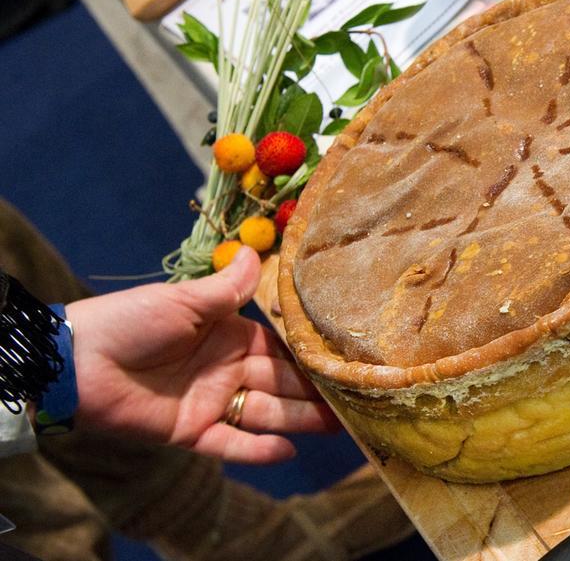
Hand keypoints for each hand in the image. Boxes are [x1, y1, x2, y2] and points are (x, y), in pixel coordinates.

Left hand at [66, 246, 338, 463]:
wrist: (77, 361)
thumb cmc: (130, 320)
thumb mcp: (183, 301)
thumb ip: (226, 289)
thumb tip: (256, 252)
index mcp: (229, 335)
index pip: (280, 348)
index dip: (310, 355)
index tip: (344, 359)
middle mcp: (228, 369)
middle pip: (281, 384)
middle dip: (316, 393)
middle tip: (356, 399)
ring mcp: (211, 402)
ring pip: (265, 413)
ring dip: (299, 420)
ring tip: (338, 427)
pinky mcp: (190, 432)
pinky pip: (230, 444)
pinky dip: (257, 450)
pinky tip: (288, 452)